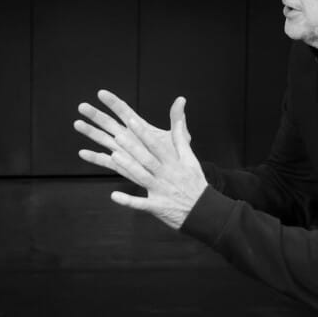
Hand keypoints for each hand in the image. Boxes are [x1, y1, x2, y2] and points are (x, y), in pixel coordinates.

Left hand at [74, 90, 208, 230]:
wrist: (204, 210)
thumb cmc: (193, 181)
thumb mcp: (189, 157)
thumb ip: (179, 135)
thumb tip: (180, 106)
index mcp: (173, 162)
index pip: (157, 144)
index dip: (144, 133)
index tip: (131, 120)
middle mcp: (166, 174)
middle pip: (147, 158)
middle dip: (133, 147)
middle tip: (118, 135)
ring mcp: (160, 190)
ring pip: (142, 177)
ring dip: (128, 167)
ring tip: (114, 156)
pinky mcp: (156, 206)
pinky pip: (140, 204)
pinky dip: (128, 201)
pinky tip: (114, 196)